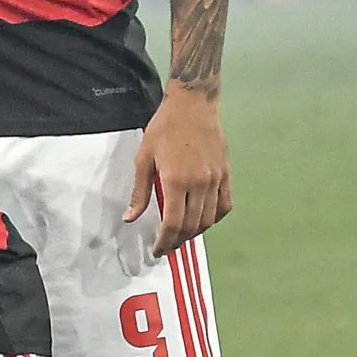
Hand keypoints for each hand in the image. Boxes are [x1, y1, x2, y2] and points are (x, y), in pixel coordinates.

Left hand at [129, 91, 229, 257]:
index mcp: (176, 181)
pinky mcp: (226, 174)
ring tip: (181, 237)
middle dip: (178, 241)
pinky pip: (224, 205)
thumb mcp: (143, 159)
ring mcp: (216, 179)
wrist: (193, 107)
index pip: (173, 223)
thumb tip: (130, 218)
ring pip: (209, 218)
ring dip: (195, 233)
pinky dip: (214, 218)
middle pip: (191, 225)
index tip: (158, 250)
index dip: (165, 241)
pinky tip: (202, 221)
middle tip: (167, 247)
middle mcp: (200, 184)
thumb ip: (139, 192)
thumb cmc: (163, 130)